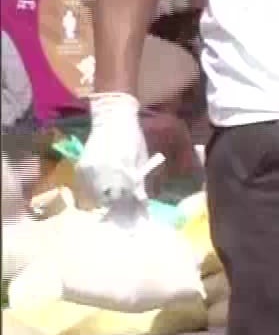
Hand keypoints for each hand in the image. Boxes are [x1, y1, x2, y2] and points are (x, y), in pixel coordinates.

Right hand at [76, 92, 149, 206]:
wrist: (113, 119)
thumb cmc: (133, 138)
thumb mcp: (141, 159)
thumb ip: (140, 181)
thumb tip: (142, 202)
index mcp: (125, 169)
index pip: (127, 198)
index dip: (131, 207)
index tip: (136, 215)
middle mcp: (107, 170)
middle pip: (111, 199)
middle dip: (119, 206)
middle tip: (124, 208)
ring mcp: (91, 169)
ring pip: (96, 196)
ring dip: (105, 200)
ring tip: (112, 199)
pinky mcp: (81, 167)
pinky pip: (85, 187)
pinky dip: (93, 191)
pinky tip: (101, 190)